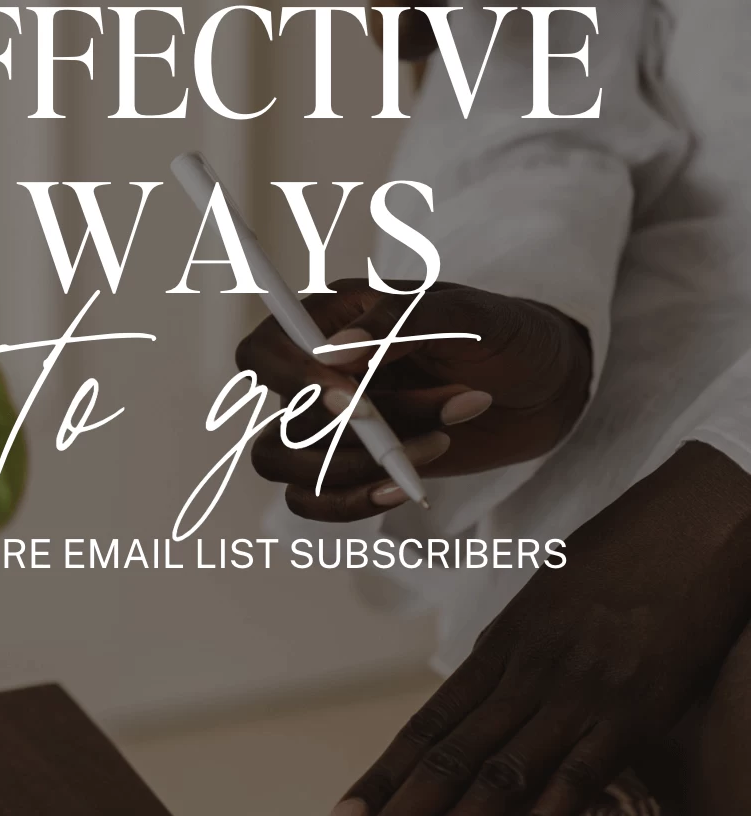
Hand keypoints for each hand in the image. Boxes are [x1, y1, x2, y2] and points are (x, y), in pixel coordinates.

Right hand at [237, 279, 591, 520]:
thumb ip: (397, 325)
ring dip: (357, 466)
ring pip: (290, 466)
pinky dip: (355, 501)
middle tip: (401, 428)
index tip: (352, 401)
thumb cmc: (506, 333)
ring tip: (438, 439)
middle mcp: (323, 374)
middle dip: (340, 435)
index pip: (266, 350)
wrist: (549, 386)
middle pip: (276, 421)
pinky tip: (408, 484)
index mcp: (334, 319)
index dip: (292, 379)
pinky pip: (317, 501)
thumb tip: (331, 355)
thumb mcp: (463, 314)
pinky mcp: (359, 468)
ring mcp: (337, 426)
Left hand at [316, 442, 750, 815]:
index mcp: (504, 645)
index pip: (426, 727)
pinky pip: (576, 778)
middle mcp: (527, 672)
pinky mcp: (633, 710)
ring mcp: (578, 693)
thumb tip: (490, 693)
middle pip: (443, 762)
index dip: (380, 781)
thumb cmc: (633, 553)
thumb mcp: (558, 598)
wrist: (701, 518)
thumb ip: (522, 653)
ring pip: (494, 779)